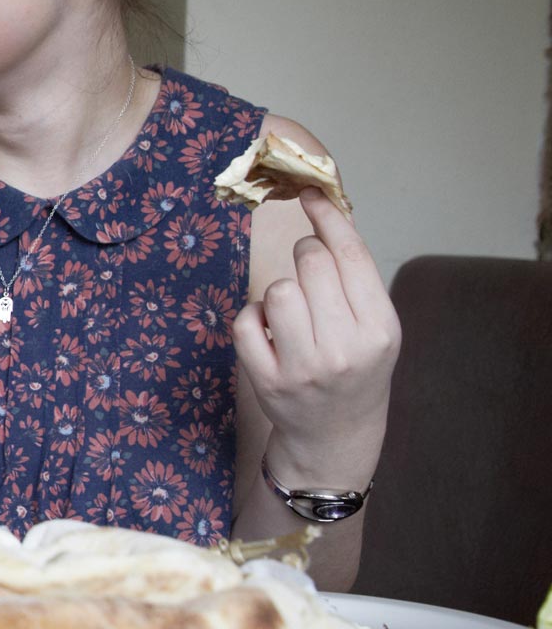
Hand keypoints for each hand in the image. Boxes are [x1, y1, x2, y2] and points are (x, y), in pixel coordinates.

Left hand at [234, 189, 399, 485]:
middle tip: (309, 275)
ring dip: (280, 290)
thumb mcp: (375, 326)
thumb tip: (330, 213)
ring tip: (293, 312)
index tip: (309, 194)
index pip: (351, 255)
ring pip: (278, 289)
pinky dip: (254, 318)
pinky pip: (246, 320)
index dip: (327, 217)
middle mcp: (346, 347)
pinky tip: (271, 333)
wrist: (336, 435)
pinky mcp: (267, 380)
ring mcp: (305, 367)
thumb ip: (357, 278)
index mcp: (381, 328)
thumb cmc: (356, 369)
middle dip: (305, 256)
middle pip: (312, 263)